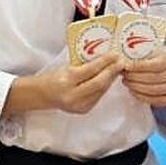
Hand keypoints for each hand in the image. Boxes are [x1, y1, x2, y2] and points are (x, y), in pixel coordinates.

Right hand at [5, 52, 124, 114]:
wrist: (43, 95)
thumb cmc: (54, 77)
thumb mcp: (66, 66)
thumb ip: (84, 64)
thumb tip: (105, 56)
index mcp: (66, 81)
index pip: (90, 70)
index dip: (105, 62)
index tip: (115, 54)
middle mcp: (73, 95)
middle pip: (99, 83)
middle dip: (112, 71)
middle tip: (121, 62)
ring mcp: (78, 105)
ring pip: (101, 91)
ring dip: (111, 79)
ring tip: (118, 68)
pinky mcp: (83, 110)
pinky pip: (98, 97)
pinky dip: (105, 87)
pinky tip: (109, 79)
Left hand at [122, 50, 165, 106]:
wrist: (165, 72)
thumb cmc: (154, 62)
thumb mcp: (150, 54)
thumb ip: (140, 56)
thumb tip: (124, 61)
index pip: (156, 64)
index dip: (140, 66)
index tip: (127, 66)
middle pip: (154, 78)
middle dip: (136, 77)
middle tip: (125, 75)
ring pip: (154, 90)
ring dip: (137, 87)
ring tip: (127, 82)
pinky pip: (155, 100)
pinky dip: (142, 96)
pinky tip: (133, 91)